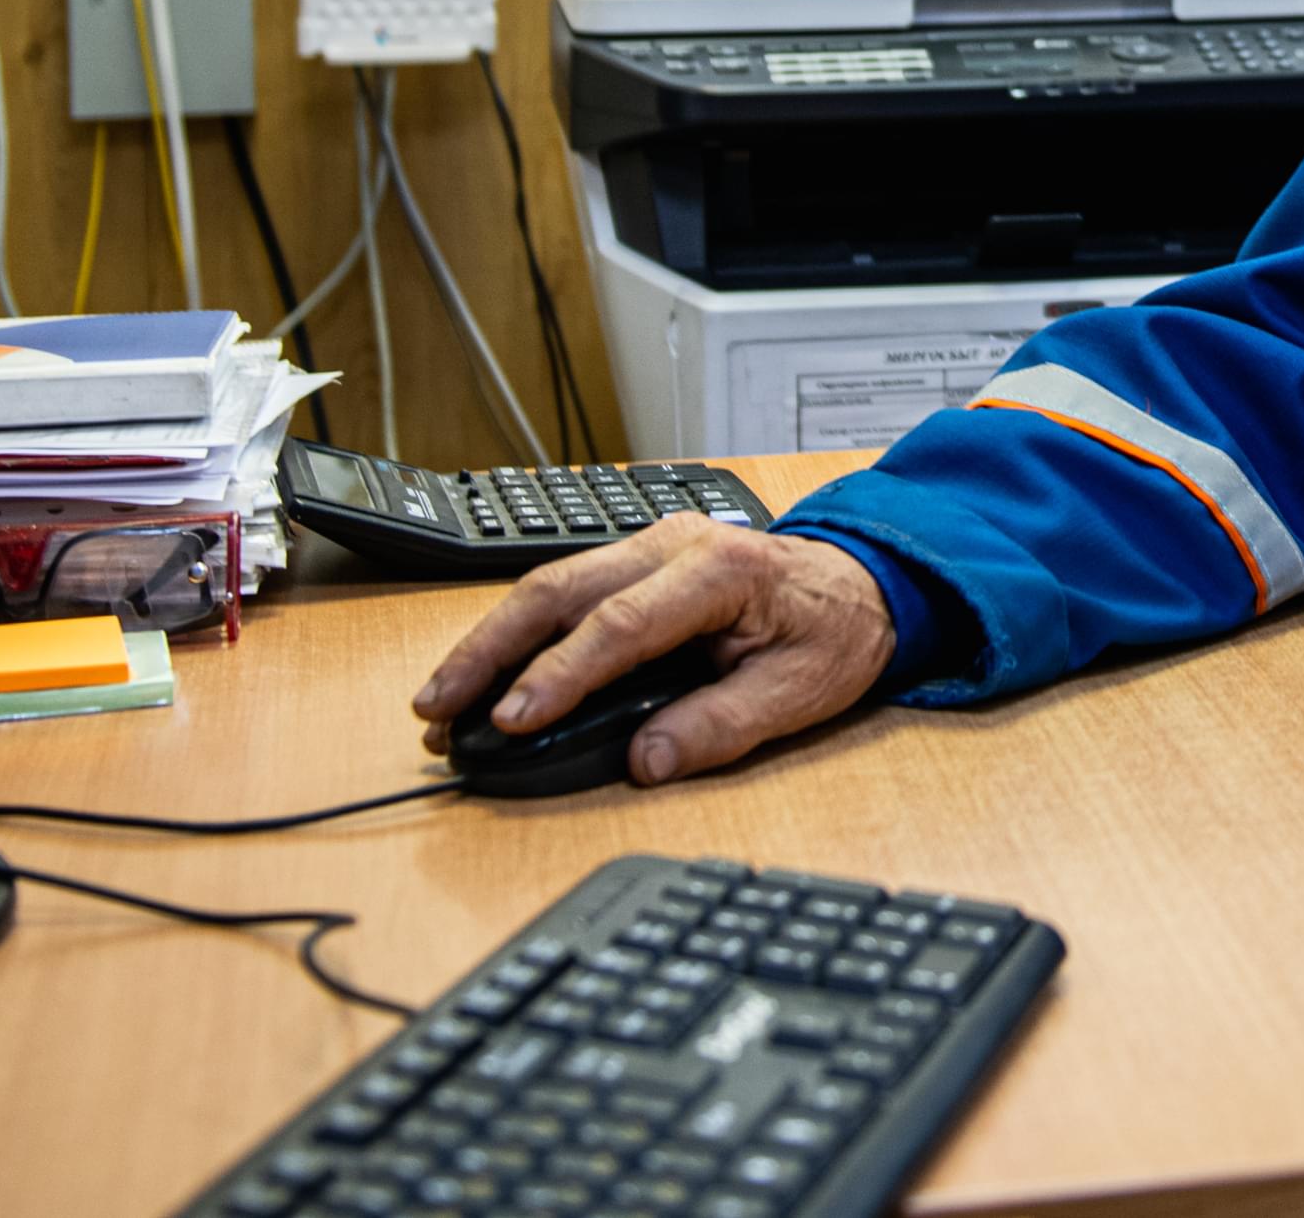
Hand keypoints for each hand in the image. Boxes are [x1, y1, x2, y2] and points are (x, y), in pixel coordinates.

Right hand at [409, 520, 895, 786]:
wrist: (865, 580)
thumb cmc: (835, 631)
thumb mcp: (799, 692)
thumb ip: (722, 727)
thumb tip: (647, 761)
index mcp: (719, 571)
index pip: (622, 625)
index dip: (560, 673)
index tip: (512, 717)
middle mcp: (676, 542)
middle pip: (560, 590)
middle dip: (490, 651)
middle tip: (437, 708)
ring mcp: (651, 543)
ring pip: (550, 583)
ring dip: (490, 640)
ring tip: (440, 697)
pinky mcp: (637, 558)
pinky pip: (567, 589)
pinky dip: (518, 630)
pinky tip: (486, 669)